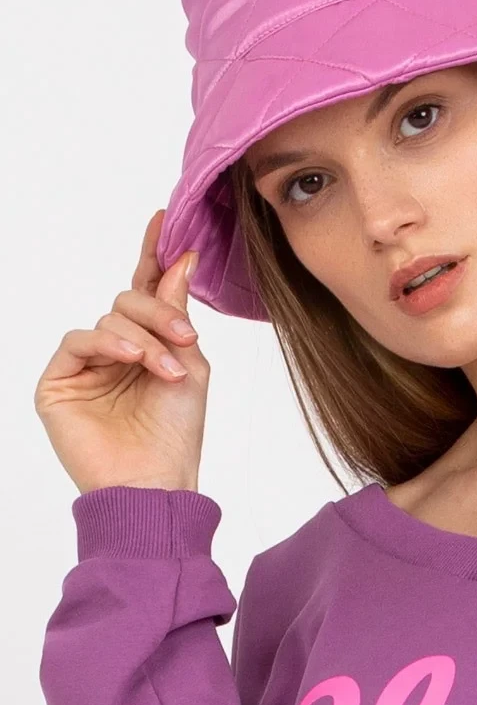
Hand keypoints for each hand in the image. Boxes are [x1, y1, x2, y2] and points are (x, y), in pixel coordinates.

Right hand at [35, 208, 209, 494]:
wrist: (154, 482)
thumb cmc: (176, 435)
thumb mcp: (190, 365)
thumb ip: (177, 313)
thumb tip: (179, 258)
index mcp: (147, 348)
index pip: (145, 293)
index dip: (153, 257)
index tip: (166, 222)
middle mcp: (114, 353)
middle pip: (128, 301)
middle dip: (159, 312)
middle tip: (185, 337)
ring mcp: (84, 366)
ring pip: (109, 319)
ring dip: (144, 339)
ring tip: (167, 370)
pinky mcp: (58, 382)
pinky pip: (79, 340)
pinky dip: (110, 344)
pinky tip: (133, 360)